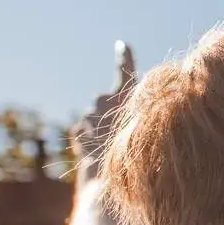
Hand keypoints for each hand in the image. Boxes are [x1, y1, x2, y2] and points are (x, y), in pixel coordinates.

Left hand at [71, 41, 135, 177]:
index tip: (121, 44)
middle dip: (108, 111)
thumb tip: (127, 115)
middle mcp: (104, 100)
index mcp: (124, 95)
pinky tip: (99, 154)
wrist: (109, 180)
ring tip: (112, 149)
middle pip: (105, 100)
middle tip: (120, 131)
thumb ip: (137, 116)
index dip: (124, 57)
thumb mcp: (144, 132)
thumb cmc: (136, 158)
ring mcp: (89, 115)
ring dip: (100, 130)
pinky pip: (85, 132)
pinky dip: (90, 141)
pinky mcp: (79, 131)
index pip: (125, 69)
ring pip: (94, 118)